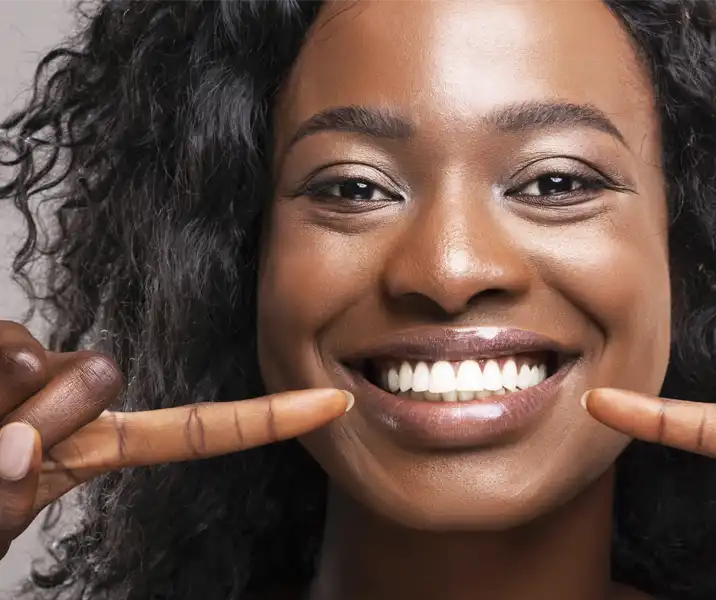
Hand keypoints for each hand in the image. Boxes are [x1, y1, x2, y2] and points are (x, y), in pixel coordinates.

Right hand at [0, 320, 351, 559]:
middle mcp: (68, 410)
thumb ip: (12, 480)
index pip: (192, 431)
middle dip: (43, 412)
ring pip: (45, 356)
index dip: (264, 419)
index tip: (336, 403)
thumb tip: (28, 422)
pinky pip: (7, 343)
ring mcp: (27, 379)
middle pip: (99, 374)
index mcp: (88, 454)